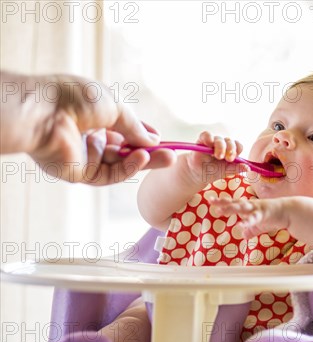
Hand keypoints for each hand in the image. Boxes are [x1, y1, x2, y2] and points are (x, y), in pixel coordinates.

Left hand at [1, 71, 175, 184]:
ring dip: (144, 161)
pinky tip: (142, 158)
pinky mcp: (81, 173)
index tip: (160, 138)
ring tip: (167, 157)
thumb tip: (153, 141)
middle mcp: (89, 136)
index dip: (142, 134)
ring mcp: (85, 156)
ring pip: (121, 163)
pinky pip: (110, 174)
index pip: (123, 129)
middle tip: (172, 154)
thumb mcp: (115, 106)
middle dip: (150, 151)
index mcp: (93, 115)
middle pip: (126, 149)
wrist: (44, 113)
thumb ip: (135, 127)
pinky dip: (128, 168)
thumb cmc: (75, 99)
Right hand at [186, 131, 248, 182]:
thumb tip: (248, 168)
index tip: (235, 158)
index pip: (238, 146)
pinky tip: (209, 143)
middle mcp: (223, 144)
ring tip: (218, 156)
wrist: (197, 174)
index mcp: (231, 151)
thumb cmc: (213, 171)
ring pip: (219, 139)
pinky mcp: (202, 140)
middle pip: (230, 142)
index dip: (237, 149)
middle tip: (229, 159)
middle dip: (231, 149)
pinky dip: (208, 138)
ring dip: (220, 147)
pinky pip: (206, 134)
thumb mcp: (225, 171)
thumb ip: (236, 168)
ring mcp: (213, 141)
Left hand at [209, 197, 290, 239]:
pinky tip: (239, 225)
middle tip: (210, 201)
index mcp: (248, 207)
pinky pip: (253, 218)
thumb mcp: (260, 225)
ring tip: (220, 211)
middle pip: (234, 203)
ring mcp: (257, 209)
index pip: (232, 203)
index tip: (210, 200)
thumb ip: (251, 230)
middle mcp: (251, 205)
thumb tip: (244, 235)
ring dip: (231, 209)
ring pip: (242, 208)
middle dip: (222, 202)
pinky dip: (246, 222)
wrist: (289, 211)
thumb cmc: (274, 217)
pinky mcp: (264, 214)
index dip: (222, 202)